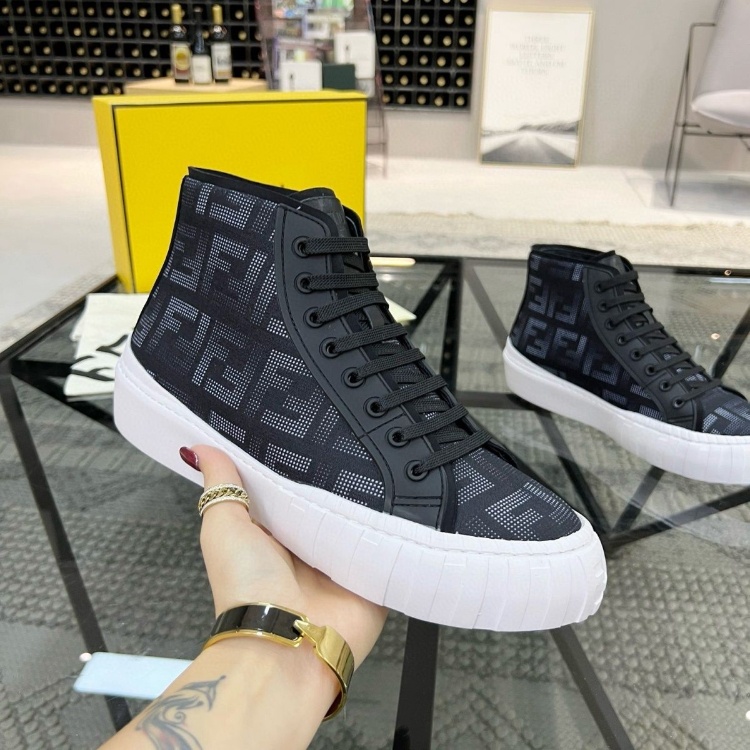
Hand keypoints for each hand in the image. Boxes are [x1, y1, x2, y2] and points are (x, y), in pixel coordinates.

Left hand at [190, 445, 387, 667]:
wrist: (287, 645)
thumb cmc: (247, 585)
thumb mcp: (224, 527)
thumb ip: (221, 486)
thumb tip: (197, 448)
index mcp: (276, 532)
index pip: (293, 487)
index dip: (300, 460)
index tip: (313, 424)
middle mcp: (310, 545)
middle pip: (330, 501)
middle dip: (341, 475)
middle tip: (357, 434)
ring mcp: (343, 561)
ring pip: (362, 519)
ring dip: (372, 499)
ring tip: (389, 456)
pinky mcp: (373, 576)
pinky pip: (389, 544)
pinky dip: (395, 527)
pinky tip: (410, 497)